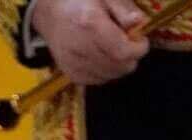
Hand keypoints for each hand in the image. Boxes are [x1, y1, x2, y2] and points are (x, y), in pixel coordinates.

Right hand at [29, 0, 150, 83]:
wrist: (50, 14)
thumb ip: (123, 8)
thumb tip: (139, 23)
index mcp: (90, 24)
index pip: (122, 51)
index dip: (138, 49)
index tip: (142, 40)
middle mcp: (81, 48)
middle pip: (118, 66)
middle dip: (131, 58)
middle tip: (130, 44)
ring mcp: (74, 64)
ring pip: (110, 76)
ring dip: (119, 65)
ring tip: (116, 48)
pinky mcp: (72, 74)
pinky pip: (98, 80)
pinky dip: (106, 71)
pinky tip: (104, 56)